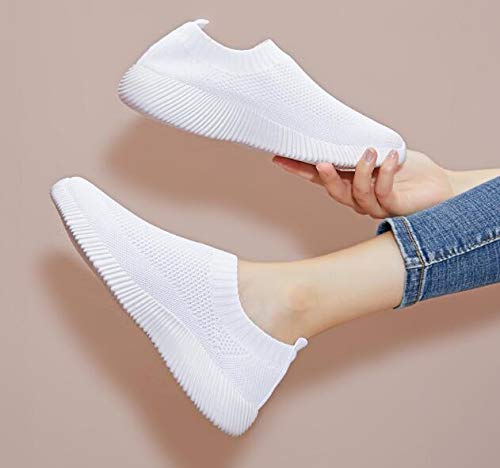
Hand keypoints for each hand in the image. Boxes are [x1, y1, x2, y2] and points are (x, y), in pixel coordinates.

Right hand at [273, 149, 454, 217]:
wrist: (440, 187)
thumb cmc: (409, 171)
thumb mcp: (380, 153)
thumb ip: (359, 148)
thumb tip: (342, 128)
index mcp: (350, 184)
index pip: (320, 178)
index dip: (299, 169)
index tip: (280, 158)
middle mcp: (359, 199)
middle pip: (334, 192)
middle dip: (325, 177)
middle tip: (321, 162)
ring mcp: (376, 206)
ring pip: (356, 195)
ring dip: (360, 172)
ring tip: (368, 152)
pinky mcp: (395, 208)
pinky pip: (383, 193)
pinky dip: (386, 174)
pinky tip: (392, 157)